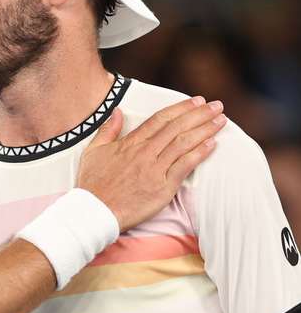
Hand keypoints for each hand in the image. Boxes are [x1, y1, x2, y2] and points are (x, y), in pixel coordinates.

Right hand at [78, 97, 224, 230]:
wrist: (95, 211)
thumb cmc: (92, 184)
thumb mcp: (93, 151)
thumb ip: (108, 130)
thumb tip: (118, 112)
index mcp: (130, 143)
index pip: (160, 119)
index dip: (181, 108)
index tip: (196, 101)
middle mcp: (145, 152)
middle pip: (177, 127)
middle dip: (199, 114)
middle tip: (216, 106)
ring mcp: (154, 169)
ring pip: (184, 143)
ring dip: (205, 129)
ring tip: (220, 121)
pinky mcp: (162, 187)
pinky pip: (185, 166)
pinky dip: (199, 153)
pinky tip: (212, 144)